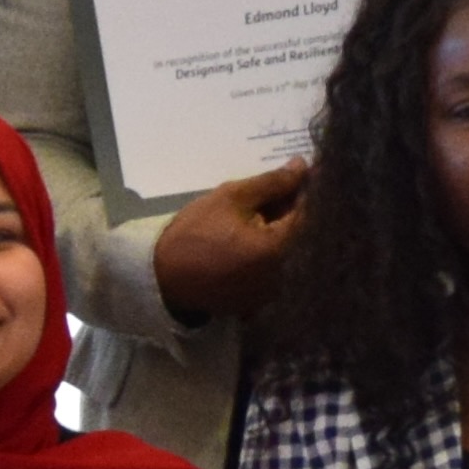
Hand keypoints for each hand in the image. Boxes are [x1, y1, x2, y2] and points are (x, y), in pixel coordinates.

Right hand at [149, 164, 311, 321]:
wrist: (161, 277)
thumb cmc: (195, 233)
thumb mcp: (232, 198)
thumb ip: (271, 183)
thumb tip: (303, 166)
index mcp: (279, 251)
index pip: (307, 214)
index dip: (306, 190)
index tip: (305, 172)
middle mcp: (283, 277)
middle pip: (300, 235)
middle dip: (293, 210)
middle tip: (281, 187)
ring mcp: (271, 293)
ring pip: (287, 253)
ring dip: (281, 231)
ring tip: (264, 211)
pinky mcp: (258, 302)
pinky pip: (273, 270)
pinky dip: (269, 252)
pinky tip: (254, 236)